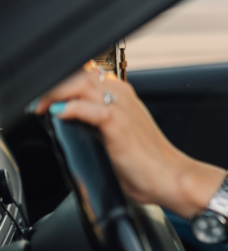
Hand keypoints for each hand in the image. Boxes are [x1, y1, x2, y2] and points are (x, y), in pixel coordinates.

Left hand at [32, 64, 195, 209]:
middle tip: (35, 101)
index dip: (64, 81)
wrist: (169, 176)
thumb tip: (70, 121)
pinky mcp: (118, 125)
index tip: (44, 95)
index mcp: (124, 96)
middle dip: (54, 84)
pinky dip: (70, 108)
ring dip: (55, 93)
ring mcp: (122, 109)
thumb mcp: (119, 134)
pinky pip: (88, 108)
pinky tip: (58, 114)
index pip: (87, 74)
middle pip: (80, 75)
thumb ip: (98, 122)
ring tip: (39, 106)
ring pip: (81, 85)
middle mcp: (123, 97)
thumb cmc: (147, 162)